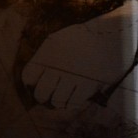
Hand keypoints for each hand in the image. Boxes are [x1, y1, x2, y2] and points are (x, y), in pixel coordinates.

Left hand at [22, 2, 137, 107]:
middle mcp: (56, 65)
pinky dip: (73, 103)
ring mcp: (72, 76)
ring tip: (64, 97)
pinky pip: (74, 103)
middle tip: (50, 97)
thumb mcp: (57, 41)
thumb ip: (45, 58)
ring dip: (59, 103)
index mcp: (46, 53)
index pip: (28, 77)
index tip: (38, 86)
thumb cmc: (83, 38)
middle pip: (40, 94)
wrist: (110, 34)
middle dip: (44, 98)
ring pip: (57, 102)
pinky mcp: (88, 84)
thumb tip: (33, 80)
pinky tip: (77, 96)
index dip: (31, 85)